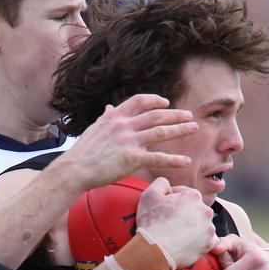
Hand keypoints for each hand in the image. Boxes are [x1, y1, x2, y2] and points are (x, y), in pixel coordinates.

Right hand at [59, 94, 197, 190]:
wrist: (74, 169)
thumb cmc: (82, 152)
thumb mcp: (94, 129)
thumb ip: (106, 118)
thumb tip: (109, 108)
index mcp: (115, 117)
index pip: (139, 101)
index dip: (155, 100)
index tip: (166, 103)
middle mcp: (124, 125)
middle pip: (156, 115)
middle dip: (175, 114)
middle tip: (189, 115)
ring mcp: (129, 140)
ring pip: (161, 131)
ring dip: (180, 129)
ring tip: (194, 128)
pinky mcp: (132, 158)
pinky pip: (158, 157)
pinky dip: (174, 159)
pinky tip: (186, 161)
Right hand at [137, 178, 217, 267]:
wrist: (155, 250)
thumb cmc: (151, 223)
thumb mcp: (149, 194)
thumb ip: (161, 183)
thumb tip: (167, 184)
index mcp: (193, 195)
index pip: (183, 193)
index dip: (171, 199)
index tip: (164, 208)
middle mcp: (205, 210)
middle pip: (194, 208)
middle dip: (183, 212)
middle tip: (169, 221)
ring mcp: (209, 228)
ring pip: (201, 223)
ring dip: (192, 226)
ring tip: (177, 233)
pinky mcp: (209, 244)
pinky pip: (208, 240)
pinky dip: (201, 240)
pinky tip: (189, 242)